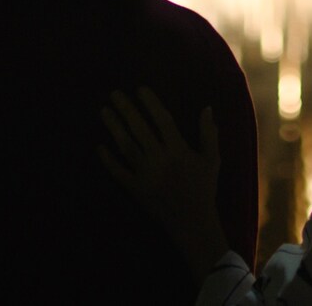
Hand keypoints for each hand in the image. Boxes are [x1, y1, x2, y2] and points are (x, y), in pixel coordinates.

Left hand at [98, 88, 230, 278]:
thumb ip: (209, 133)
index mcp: (179, 151)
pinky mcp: (135, 189)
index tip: (140, 89)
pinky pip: (118, 172)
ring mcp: (145, 175)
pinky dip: (108, 160)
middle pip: (139, 130)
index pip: (162, 120)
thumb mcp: (212, 160)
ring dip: (114, 128)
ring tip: (104, 111)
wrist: (192, 222)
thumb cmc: (203, 188)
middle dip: (126, 110)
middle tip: (114, 94)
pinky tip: (99, 146)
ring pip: (126, 147)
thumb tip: (207, 107)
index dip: (150, 103)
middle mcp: (160, 160)